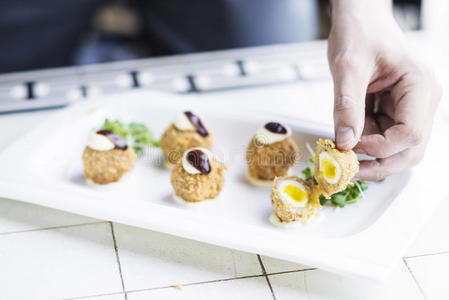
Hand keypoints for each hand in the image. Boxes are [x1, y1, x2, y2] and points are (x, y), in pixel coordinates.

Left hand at [328, 0, 440, 180]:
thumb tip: (344, 142)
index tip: (351, 145)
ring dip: (373, 158)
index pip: (411, 133)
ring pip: (400, 150)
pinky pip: (385, 139)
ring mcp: (410, 109)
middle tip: (348, 169)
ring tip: (345, 156)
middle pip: (411, 150)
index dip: (380, 147)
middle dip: (380, 164)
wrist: (361, 21)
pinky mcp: (395, 112)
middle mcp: (422, 102)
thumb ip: (346, 106)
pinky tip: (348, 142)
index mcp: (419, 87)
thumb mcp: (348, 68)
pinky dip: (368, 147)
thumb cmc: (360, 34)